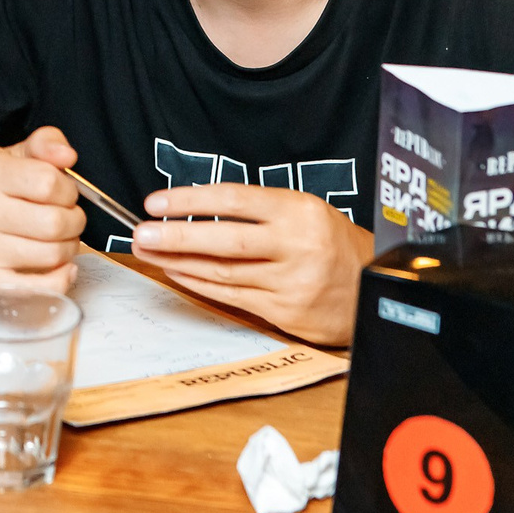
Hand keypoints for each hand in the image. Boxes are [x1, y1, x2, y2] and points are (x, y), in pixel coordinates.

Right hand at [0, 126, 86, 291]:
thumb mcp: (9, 158)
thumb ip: (43, 145)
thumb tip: (66, 155)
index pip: (48, 182)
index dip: (67, 189)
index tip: (63, 193)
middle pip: (55, 222)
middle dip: (74, 220)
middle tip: (66, 218)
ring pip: (53, 254)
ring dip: (69, 247)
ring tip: (58, 239)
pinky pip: (42, 288)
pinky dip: (62, 278)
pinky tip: (59, 266)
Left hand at [131, 183, 373, 345]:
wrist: (372, 285)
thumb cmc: (331, 242)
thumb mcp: (305, 211)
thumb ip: (258, 211)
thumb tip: (194, 208)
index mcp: (300, 211)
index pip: (234, 200)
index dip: (190, 200)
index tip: (156, 202)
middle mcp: (296, 246)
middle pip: (224, 240)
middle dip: (176, 236)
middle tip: (141, 232)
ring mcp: (291, 282)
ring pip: (222, 272)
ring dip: (178, 262)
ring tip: (150, 251)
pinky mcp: (285, 312)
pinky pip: (231, 296)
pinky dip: (198, 284)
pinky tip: (177, 273)